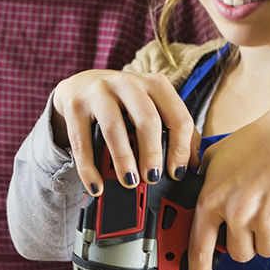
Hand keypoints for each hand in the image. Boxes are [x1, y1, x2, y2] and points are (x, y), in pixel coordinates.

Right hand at [50, 70, 199, 193]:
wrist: (79, 86)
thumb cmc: (122, 102)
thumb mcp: (152, 106)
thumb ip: (175, 129)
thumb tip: (195, 164)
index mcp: (155, 84)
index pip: (177, 116)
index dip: (180, 149)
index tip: (176, 173)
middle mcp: (127, 83)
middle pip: (147, 119)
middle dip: (152, 153)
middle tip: (152, 178)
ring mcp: (98, 91)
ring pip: (114, 128)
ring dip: (124, 160)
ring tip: (129, 182)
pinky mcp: (74, 104)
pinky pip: (82, 141)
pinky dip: (89, 168)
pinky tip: (96, 186)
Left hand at [185, 79, 269, 269]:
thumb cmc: (261, 140)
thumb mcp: (216, 156)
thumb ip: (204, 182)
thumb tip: (195, 201)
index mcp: (213, 198)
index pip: (199, 246)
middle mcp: (237, 212)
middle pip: (239, 253)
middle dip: (248, 241)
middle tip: (257, 215)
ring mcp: (266, 218)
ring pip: (266, 251)